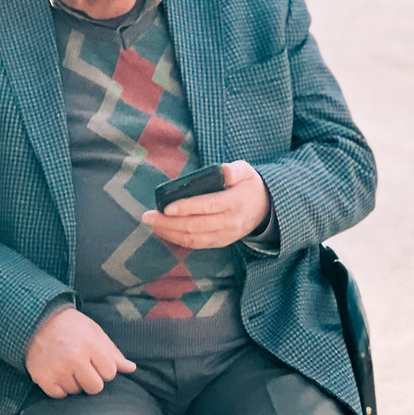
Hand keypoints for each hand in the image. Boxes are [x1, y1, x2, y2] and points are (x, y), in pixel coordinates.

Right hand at [25, 307, 135, 397]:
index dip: (105, 369)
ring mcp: (57, 369)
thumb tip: (132, 368)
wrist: (37, 320)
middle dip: (92, 380)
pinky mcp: (43, 378)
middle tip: (83, 367)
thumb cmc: (71, 326)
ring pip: (76, 391)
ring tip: (68, 366)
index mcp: (90, 345)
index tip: (96, 361)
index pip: (110, 373)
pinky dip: (60, 387)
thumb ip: (113, 353)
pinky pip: (60, 395)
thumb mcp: (95, 333)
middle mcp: (74, 358)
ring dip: (75, 382)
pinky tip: (58, 373)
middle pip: (95, 387)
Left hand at [141, 160, 270, 249]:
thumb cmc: (249, 186)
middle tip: (148, 216)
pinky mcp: (220, 242)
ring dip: (170, 233)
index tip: (166, 208)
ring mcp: (225, 235)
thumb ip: (234, 170)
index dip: (186, 208)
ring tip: (152, 224)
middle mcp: (230, 222)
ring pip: (194, 238)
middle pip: (195, 226)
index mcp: (235, 202)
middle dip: (168, 223)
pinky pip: (197, 244)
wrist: (265, 209)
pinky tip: (164, 232)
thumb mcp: (247, 171)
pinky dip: (178, 240)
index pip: (208, 206)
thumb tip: (222, 171)